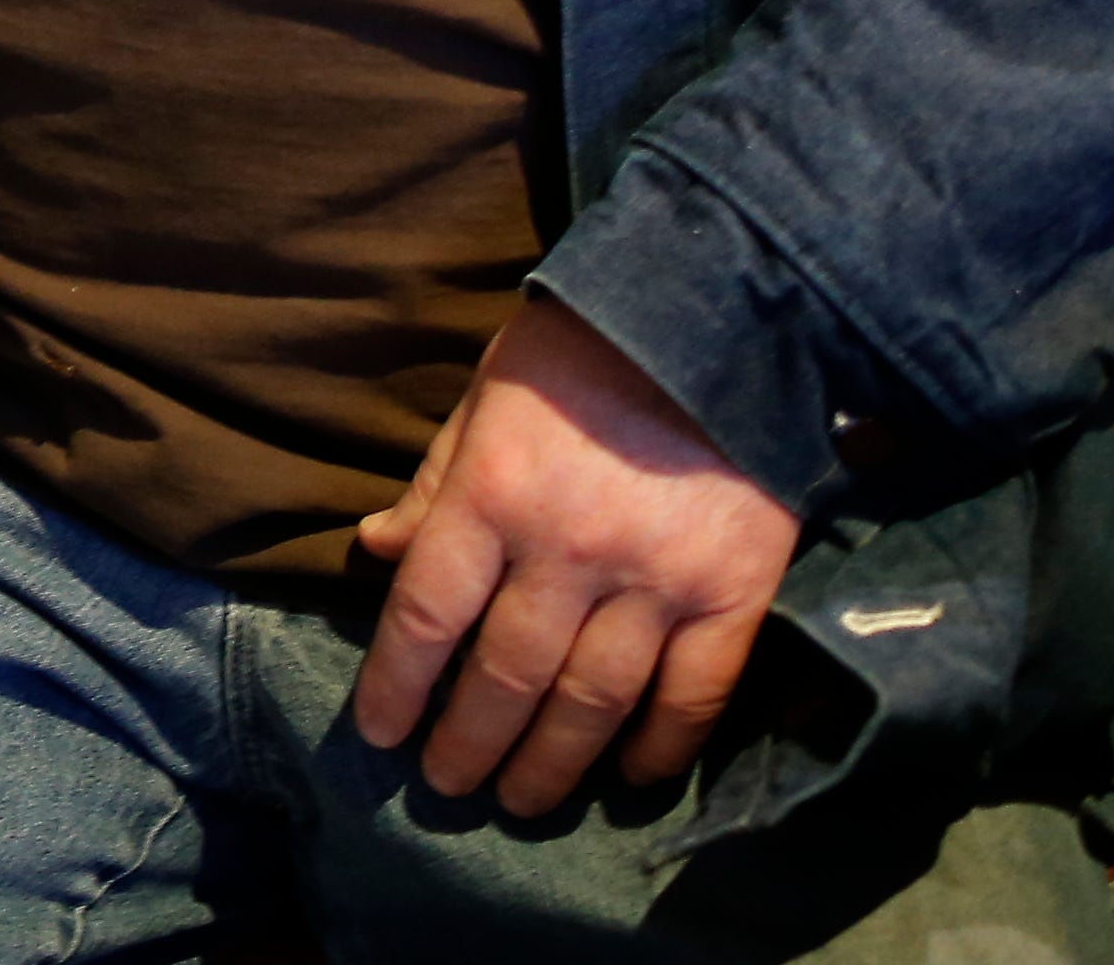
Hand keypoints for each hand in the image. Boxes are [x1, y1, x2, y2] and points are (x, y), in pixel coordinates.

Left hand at [346, 292, 802, 814]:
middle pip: (504, 677)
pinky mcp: (732, 593)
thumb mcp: (488, 396)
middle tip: (449, 786)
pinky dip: (660, 747)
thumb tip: (382, 551)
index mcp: (493, 494)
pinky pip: (693, 695)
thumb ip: (437, 481)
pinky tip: (630, 775)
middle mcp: (567, 549)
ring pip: (591, 702)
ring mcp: (655, 579)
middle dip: (469, 743)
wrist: (723, 313)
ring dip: (551, 764)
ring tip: (522, 799)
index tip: (381, 733)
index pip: (427, 617)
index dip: (397, 686)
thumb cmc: (585, 350)